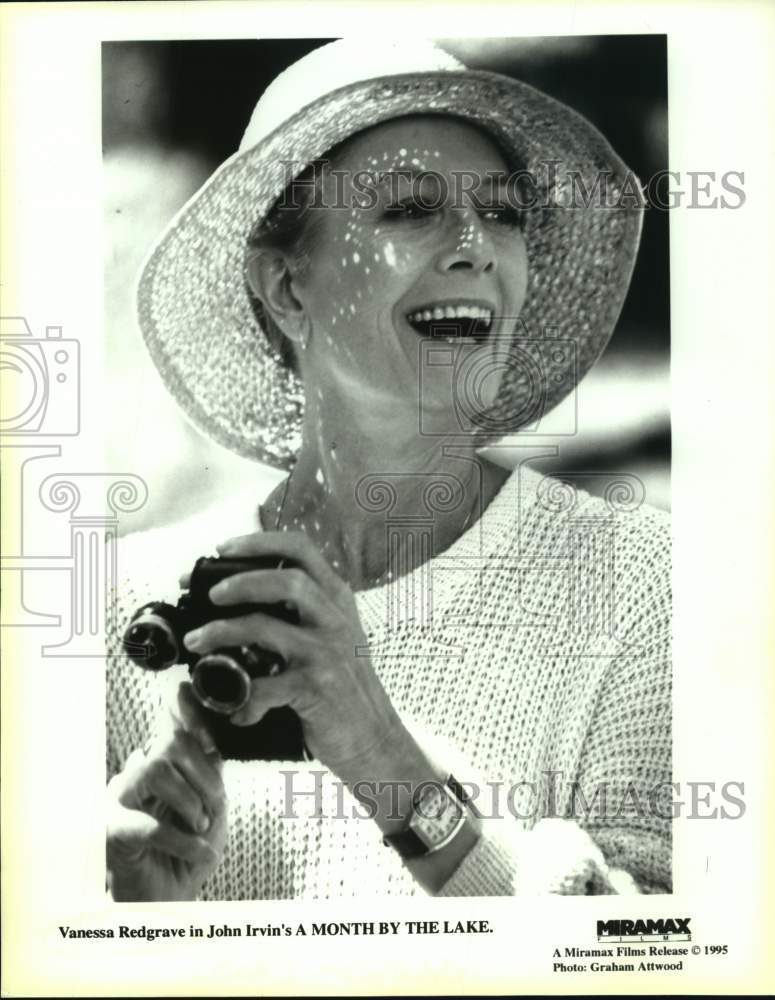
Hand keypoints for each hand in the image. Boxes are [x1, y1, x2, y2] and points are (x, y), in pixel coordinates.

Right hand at [107, 682, 227, 900]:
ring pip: (154, 770)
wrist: (170, 904)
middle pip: (167, 743)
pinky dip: (183, 840)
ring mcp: (117, 801)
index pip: (172, 729)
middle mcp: (134, 776)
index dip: (190, 716)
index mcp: (157, 767)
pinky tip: (202, 851)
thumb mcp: (212, 809)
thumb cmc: (190, 853)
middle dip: (203, 775)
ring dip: (190, 801)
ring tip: (201, 826)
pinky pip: (149, 825)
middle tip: (216, 805)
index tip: (213, 732)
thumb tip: (213, 740)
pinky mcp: (110, 832)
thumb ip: (211, 774)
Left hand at [182, 530, 405, 779]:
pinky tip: (237, 709)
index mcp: (336, 599)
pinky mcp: (316, 688)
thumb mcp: (334, 635)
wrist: (375, 737)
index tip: (222, 549)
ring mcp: (327, 653)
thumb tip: (242, 594)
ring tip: (196, 642)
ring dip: (222, 632)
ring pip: (265, 627)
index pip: (302, 549)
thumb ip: (303, 612)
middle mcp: (335, 619)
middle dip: (239, 581)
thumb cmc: (345, 686)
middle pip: (287, 580)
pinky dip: (242, 699)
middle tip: (209, 594)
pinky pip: (264, 686)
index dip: (259, 542)